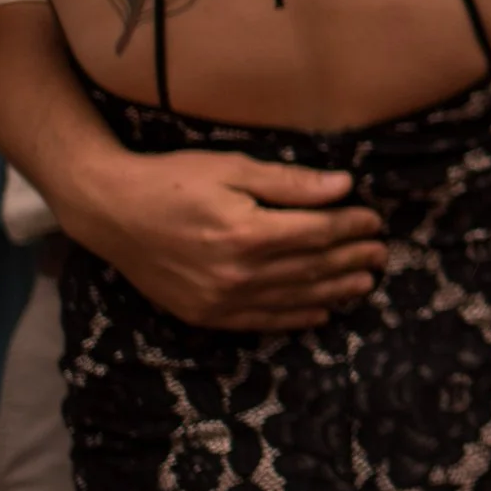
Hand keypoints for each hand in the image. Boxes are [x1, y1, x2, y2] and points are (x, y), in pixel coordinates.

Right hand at [53, 148, 385, 332]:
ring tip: (364, 284)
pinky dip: (295, 318)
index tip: (375, 220)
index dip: (351, 227)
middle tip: (380, 254)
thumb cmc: (172, 180)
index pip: (317, 234)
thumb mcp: (232, 168)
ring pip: (294, 298)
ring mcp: (221, 299)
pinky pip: (262, 321)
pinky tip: (320, 313)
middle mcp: (238, 273)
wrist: (110, 212)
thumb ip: (289, 183)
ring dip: (334, 291)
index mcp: (248, 233)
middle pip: (311, 268)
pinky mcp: (204, 313)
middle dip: (351, 260)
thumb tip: (343, 186)